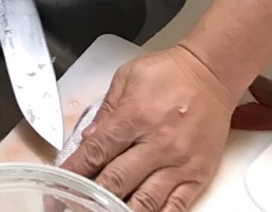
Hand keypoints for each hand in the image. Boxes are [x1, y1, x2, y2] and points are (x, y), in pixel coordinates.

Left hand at [61, 44, 237, 210]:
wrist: (211, 73)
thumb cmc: (170, 72)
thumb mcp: (129, 77)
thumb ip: (107, 109)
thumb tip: (88, 137)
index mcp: (134, 116)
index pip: (97, 150)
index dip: (75, 169)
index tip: (60, 183)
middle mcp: (156, 143)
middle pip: (116, 181)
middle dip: (90, 197)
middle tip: (73, 204)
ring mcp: (178, 163)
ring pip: (144, 202)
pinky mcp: (197, 175)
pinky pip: (176, 208)